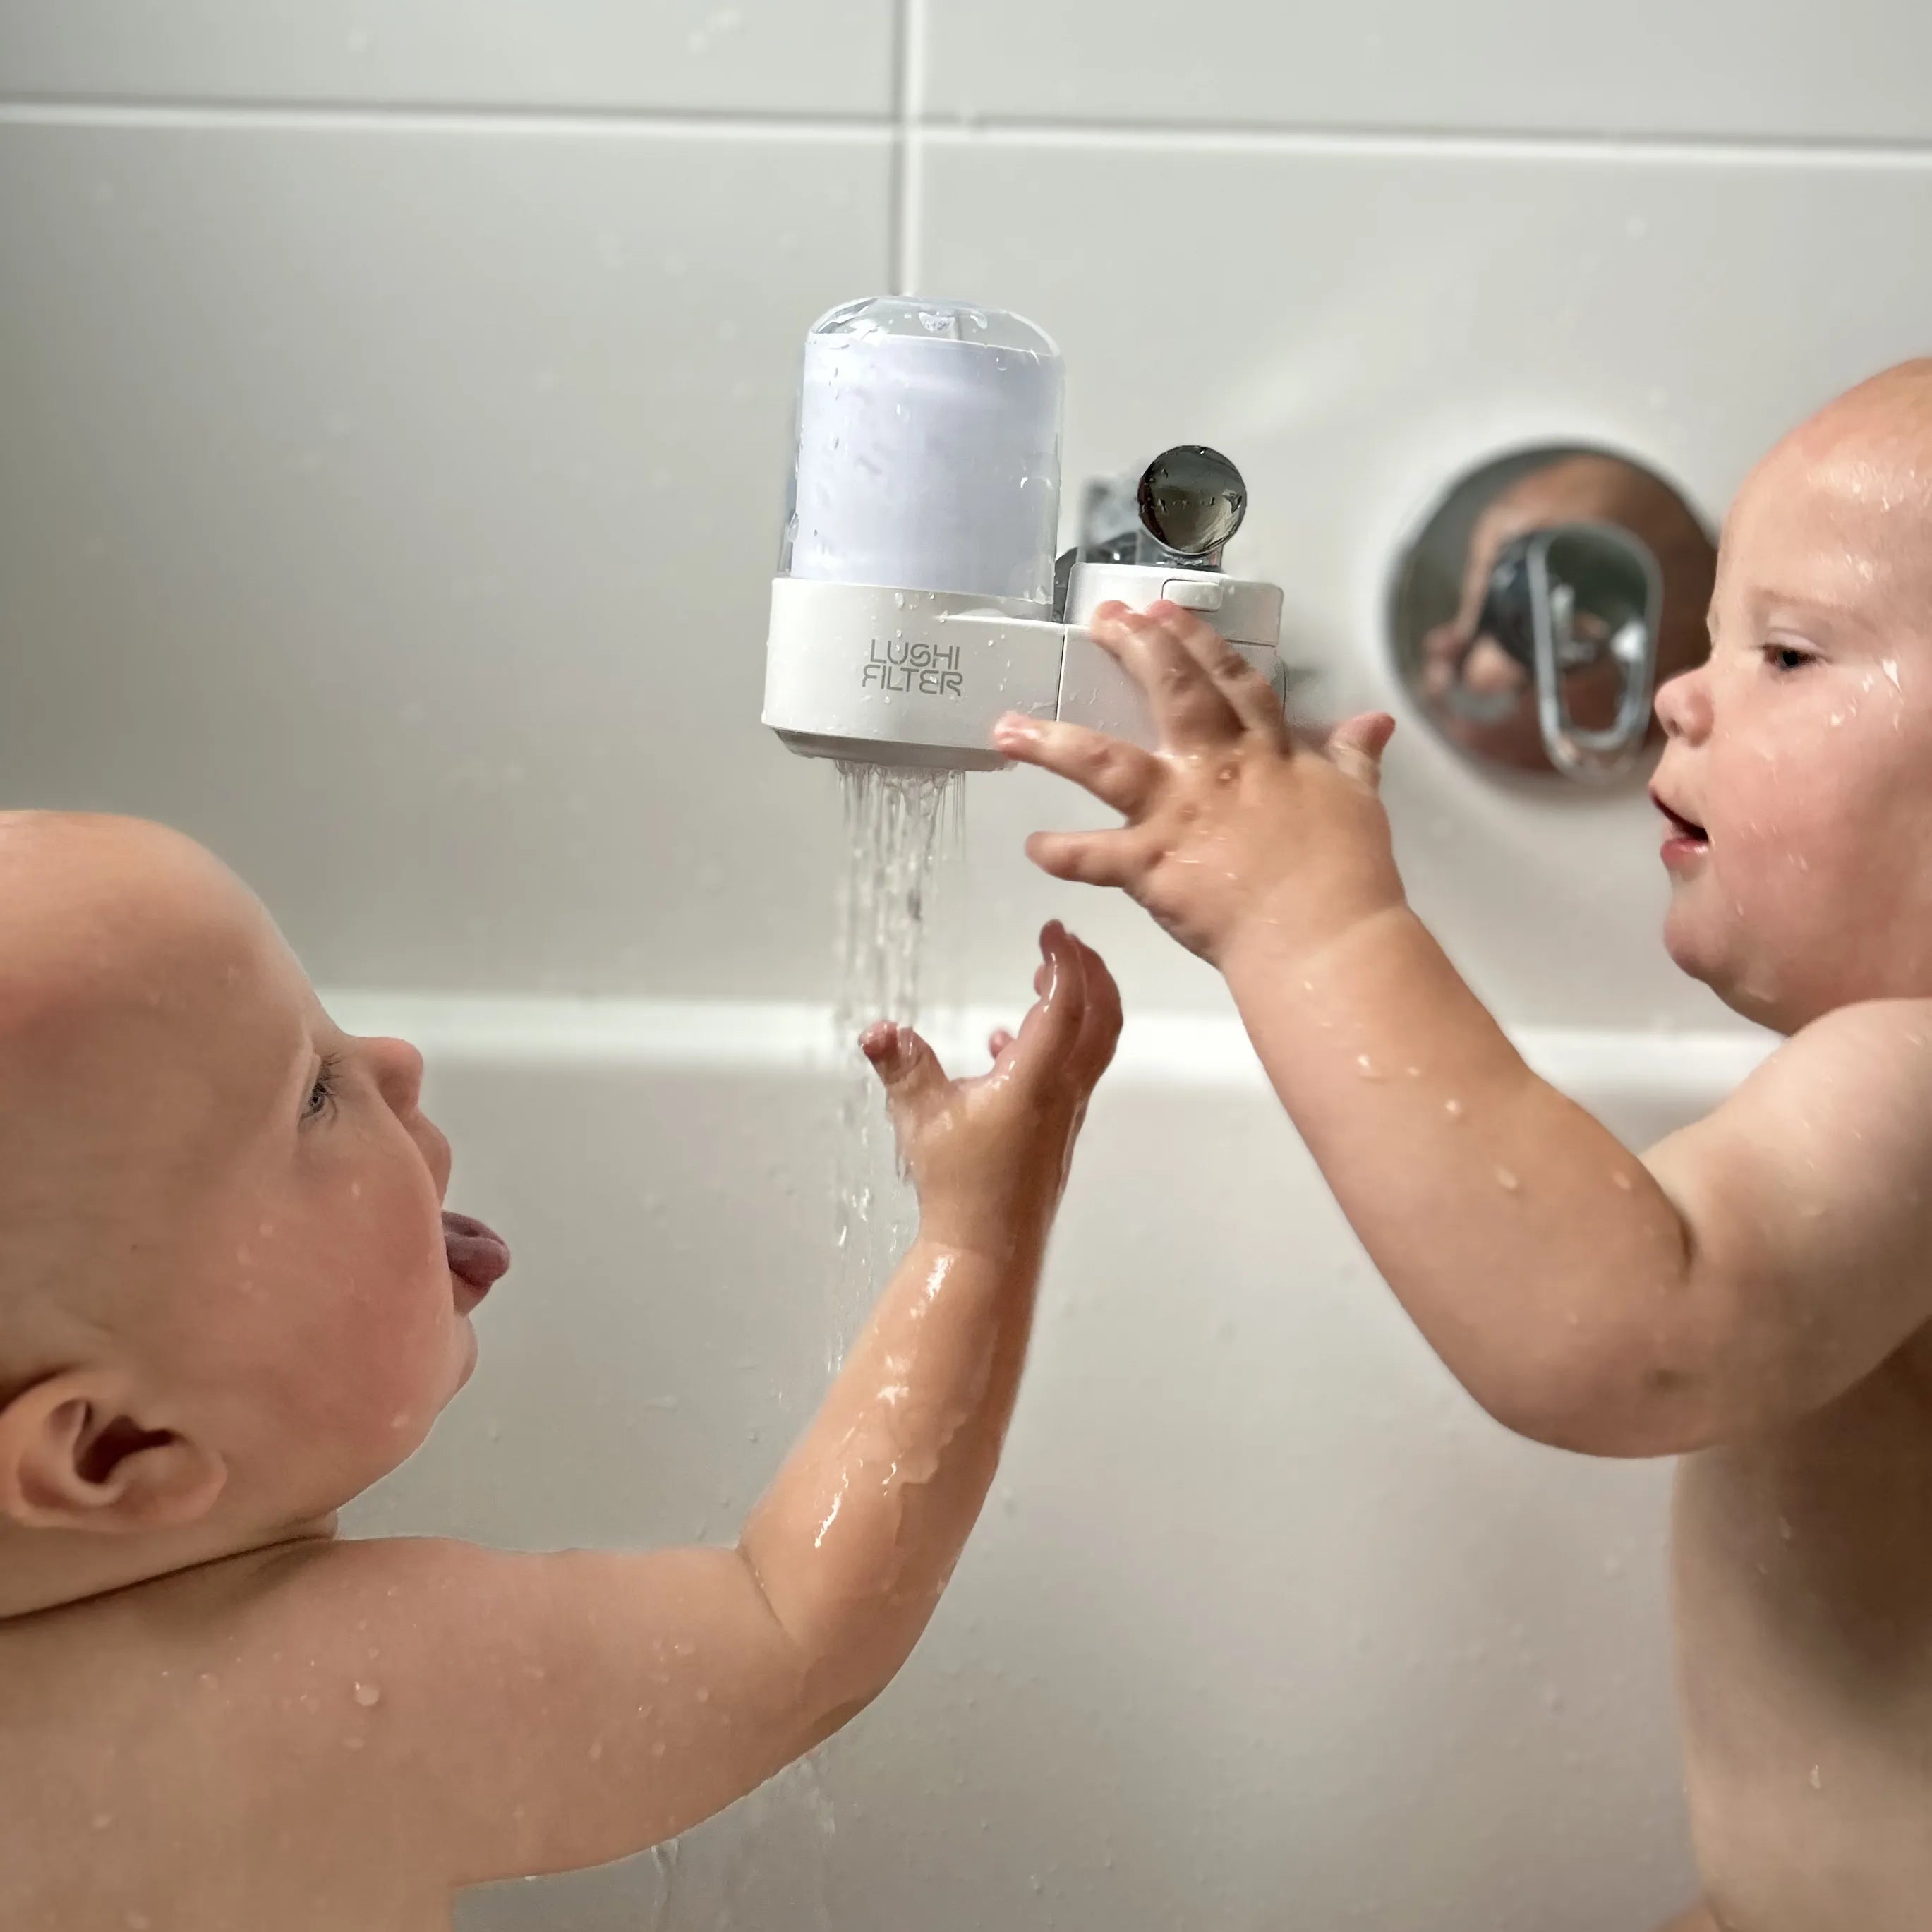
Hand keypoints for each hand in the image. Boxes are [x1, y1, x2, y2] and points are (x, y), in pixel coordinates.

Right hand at [862, 922, 1119, 1258]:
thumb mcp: (919, 1119)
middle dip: (1090, 971)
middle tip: (1066, 942)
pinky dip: (1055, 1042)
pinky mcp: (1056, 1131)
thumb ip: (902, 1066)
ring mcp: (1065, 1113)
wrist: (988, 1249)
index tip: (1052, 929)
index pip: (1065, 1004)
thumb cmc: (960, 1188)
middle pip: (1101, 1017)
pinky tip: (1007, 1044)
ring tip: (1046, 977)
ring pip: (1092, 1044)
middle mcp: (1062, 1092)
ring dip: (1079, 1003)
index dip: (1064, 960)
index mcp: (1035, 1080)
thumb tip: (879, 1030)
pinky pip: (1071, 1071)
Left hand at [991, 601, 1405, 969]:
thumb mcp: (1358, 802)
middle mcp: (1217, 770)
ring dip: (1053, 743)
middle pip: (1170, 694)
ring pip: (1106, 762)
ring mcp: (1180, 814)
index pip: (1230, 681)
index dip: (1196, 642)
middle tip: (1100, 620)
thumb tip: (1374, 723)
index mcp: (1267, 753)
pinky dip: (1063, 853)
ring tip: (1008, 726)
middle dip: (1133, 650)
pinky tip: (1033, 845)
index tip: (1164, 610)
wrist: (1324, 936)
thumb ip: (1354, 758)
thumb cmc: (1348, 875)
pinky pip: (1095, 857)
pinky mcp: (1154, 865)